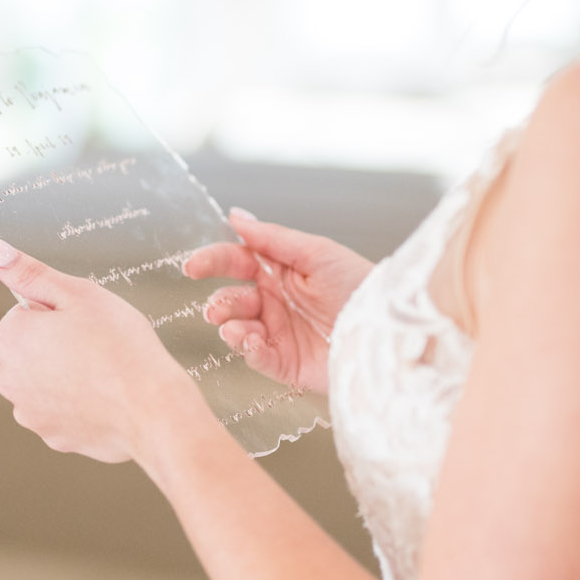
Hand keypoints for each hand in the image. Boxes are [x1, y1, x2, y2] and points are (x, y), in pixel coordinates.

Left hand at [0, 240, 211, 468]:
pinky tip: (106, 401)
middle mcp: (8, 378)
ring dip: (65, 376)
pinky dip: (79, 405)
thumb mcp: (78, 294)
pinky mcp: (52, 437)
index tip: (83, 322)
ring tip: (104, 375)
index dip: (57, 312)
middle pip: (30, 349)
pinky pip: (62, 411)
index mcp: (9, 338)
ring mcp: (29, 412)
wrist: (152, 410)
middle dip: (56, 344)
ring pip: (45, 382)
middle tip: (97, 346)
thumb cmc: (120, 345)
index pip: (24, 312)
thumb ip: (30, 273)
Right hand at [183, 209, 373, 396]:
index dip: (211, 262)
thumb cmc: (361, 287)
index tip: (192, 267)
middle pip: (229, 298)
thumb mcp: (317, 253)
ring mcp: (278, 333)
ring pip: (234, 328)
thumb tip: (235, 216)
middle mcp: (275, 302)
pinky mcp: (285, 364)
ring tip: (239, 328)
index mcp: (281, 271)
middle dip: (219, 303)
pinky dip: (246, 349)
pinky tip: (251, 342)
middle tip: (217, 309)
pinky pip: (254, 357)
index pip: (236, 262)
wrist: (388, 333)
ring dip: (229, 326)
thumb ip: (272, 238)